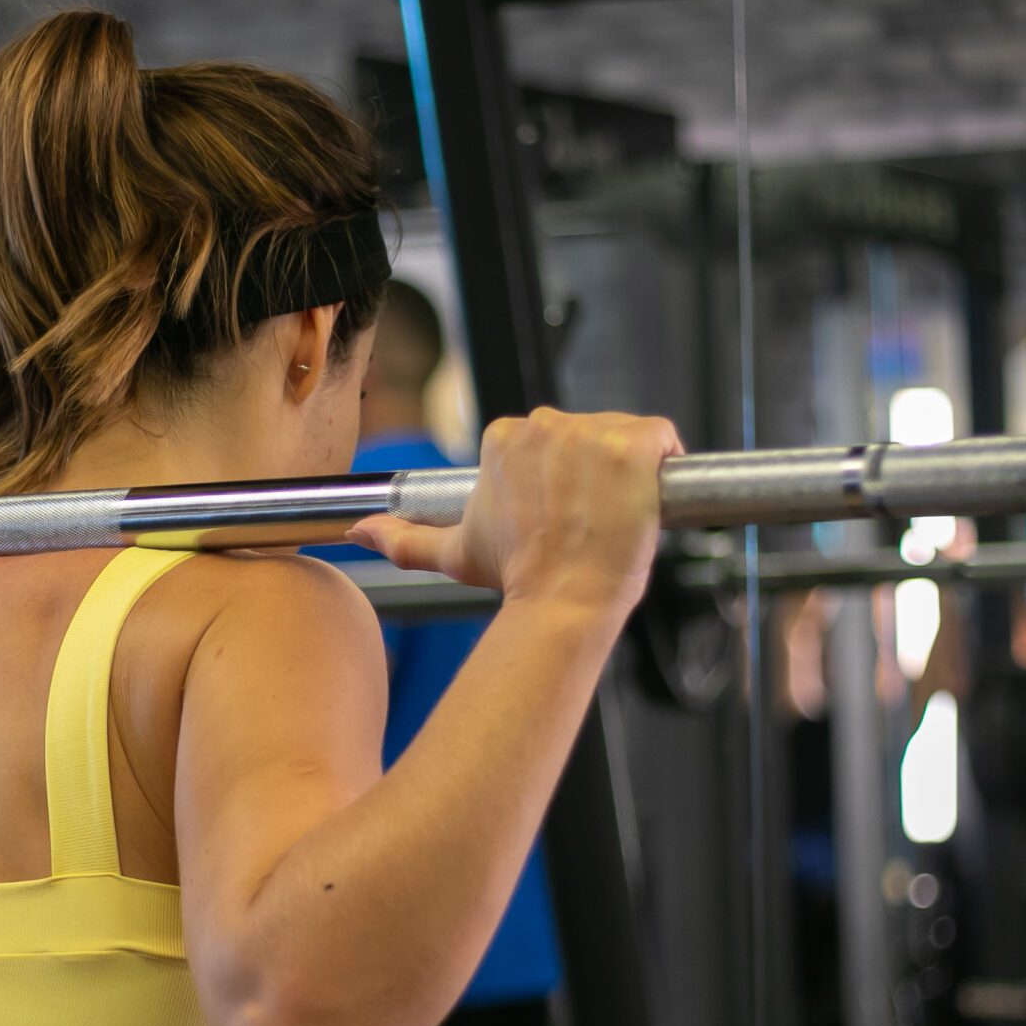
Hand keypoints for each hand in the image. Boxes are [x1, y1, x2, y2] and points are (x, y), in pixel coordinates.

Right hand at [346, 406, 681, 615]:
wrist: (564, 599)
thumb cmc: (516, 577)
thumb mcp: (455, 552)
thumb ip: (404, 539)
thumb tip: (360, 532)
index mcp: (502, 439)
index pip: (548, 441)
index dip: (562, 477)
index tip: (563, 511)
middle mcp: (543, 426)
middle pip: (587, 434)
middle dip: (595, 471)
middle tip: (589, 520)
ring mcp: (590, 433)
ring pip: (623, 435)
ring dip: (627, 471)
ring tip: (614, 516)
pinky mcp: (634, 445)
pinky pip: (663, 437)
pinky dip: (665, 462)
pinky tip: (647, 498)